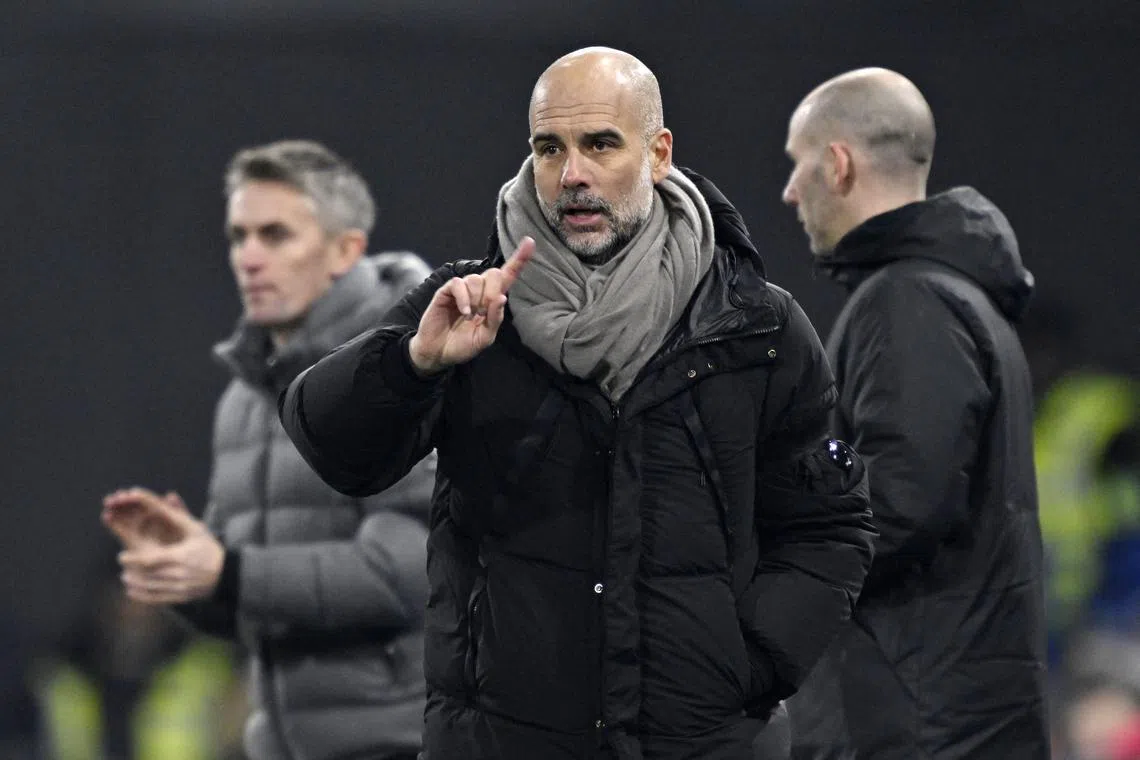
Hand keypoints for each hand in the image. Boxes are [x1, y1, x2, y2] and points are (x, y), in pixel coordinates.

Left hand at [103, 488, 225, 604]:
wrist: (226, 573)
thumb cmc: (208, 548)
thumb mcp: (195, 529)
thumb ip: (175, 515)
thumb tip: (165, 496)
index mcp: (180, 557)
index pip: (150, 561)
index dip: (133, 560)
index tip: (121, 556)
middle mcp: (178, 575)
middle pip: (147, 576)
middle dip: (131, 571)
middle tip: (122, 564)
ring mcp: (179, 588)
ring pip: (149, 589)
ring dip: (134, 584)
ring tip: (125, 577)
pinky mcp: (179, 598)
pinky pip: (156, 600)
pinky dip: (141, 597)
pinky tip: (132, 591)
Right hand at [408, 237, 534, 373]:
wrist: (439, 352)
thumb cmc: (463, 345)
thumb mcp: (485, 337)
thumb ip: (495, 318)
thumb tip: (502, 298)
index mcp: (492, 299)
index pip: (509, 275)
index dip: (520, 259)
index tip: (530, 242)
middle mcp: (479, 290)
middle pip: (495, 273)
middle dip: (492, 293)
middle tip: (483, 312)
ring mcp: (462, 289)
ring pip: (477, 279)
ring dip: (476, 300)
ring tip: (469, 316)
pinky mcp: (446, 291)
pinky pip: (459, 284)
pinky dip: (464, 299)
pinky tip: (464, 312)